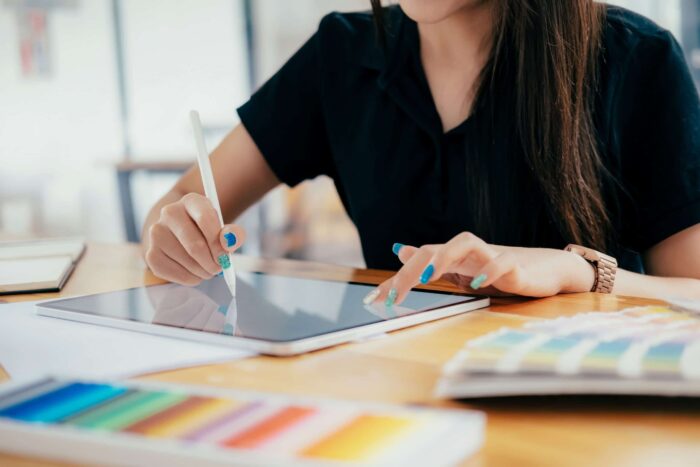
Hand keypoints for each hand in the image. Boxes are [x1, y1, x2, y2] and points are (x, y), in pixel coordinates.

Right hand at [144, 193, 245, 285]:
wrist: (180, 233)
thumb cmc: (207, 231)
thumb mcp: (223, 228)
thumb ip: (233, 234)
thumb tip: (230, 242)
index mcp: (191, 201)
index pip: (205, 219)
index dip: (218, 243)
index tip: (226, 257)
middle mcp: (169, 213)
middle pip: (195, 246)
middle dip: (212, 263)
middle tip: (220, 268)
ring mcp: (157, 233)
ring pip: (187, 262)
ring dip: (204, 272)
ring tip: (208, 269)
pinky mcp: (151, 254)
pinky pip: (175, 274)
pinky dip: (191, 279)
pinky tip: (195, 273)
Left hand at [363, 232, 595, 306]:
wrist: (547, 269)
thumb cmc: (501, 271)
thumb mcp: (461, 270)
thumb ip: (432, 262)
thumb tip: (400, 249)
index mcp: (455, 257)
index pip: (420, 260)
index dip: (396, 278)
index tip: (375, 299)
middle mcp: (469, 253)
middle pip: (436, 249)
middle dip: (412, 269)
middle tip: (394, 294)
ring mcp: (492, 256)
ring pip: (466, 243)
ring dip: (445, 256)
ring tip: (428, 274)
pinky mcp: (516, 267)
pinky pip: (502, 262)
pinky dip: (490, 270)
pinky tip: (478, 283)